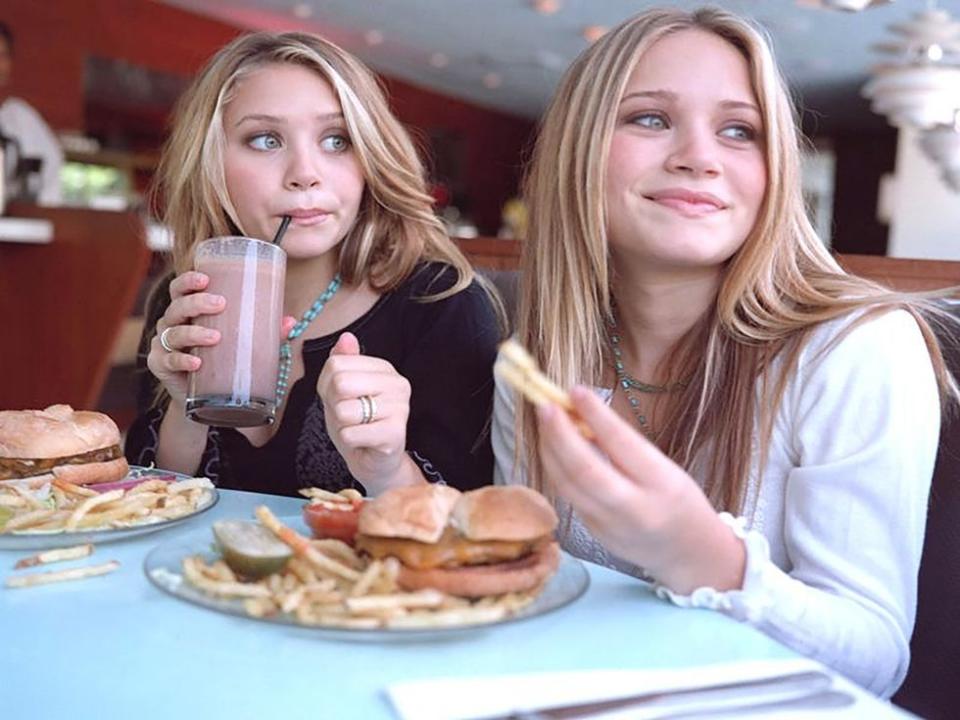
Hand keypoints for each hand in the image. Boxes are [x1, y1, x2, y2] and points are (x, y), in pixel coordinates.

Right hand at [147, 272, 294, 406]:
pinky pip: (168, 361)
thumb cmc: (224, 360)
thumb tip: (290, 321)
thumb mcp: (244, 343)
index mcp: (188, 311)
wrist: (207, 398)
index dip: (187, 280)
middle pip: (177, 306)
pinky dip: (182, 361)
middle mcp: (172, 324)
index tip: (205, 278)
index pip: (180, 289)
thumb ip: (265, 332)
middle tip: (220, 304)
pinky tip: (196, 363)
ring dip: (193, 332)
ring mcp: (163, 345)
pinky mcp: (160, 366)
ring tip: (215, 337)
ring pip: (173, 333)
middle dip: (196, 302)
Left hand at [316, 333, 422, 489]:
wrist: (374, 462)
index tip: (340, 398)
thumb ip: (342, 363)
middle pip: (340, 383)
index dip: (326, 385)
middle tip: (348, 416)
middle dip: (334, 405)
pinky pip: (351, 433)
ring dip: (342, 425)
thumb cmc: (357, 424)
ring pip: (344, 410)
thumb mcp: (342, 390)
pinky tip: (363, 442)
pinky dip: (349, 441)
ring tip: (357, 428)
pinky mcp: (395, 433)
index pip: (336, 364)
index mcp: (385, 369)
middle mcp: (398, 384)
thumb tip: (346, 338)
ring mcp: (400, 408)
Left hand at [536, 386, 744, 593]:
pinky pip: (568, 496)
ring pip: (568, 485)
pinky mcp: (594, 534)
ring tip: (545, 421)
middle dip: (560, 435)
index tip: (576, 390)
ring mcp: (611, 526)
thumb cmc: (679, 501)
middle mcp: (635, 508)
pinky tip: (551, 447)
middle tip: (546, 405)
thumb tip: (583, 413)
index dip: (596, 415)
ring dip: (550, 449)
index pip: (622, 444)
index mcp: (663, 484)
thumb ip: (626, 447)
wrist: (689, 555)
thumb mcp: (666, 469)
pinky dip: (556, 467)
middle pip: (585, 470)